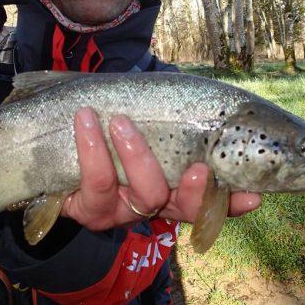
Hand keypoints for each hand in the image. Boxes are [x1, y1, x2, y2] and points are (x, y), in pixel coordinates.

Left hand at [61, 107, 261, 230]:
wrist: (51, 134)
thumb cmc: (109, 119)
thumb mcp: (144, 112)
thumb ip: (172, 108)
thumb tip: (205, 95)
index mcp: (173, 183)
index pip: (212, 198)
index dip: (232, 202)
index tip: (253, 196)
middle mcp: (153, 201)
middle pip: (184, 207)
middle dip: (195, 191)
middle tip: (199, 167)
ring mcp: (123, 209)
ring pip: (145, 195)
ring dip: (137, 155)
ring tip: (119, 121)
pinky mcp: (90, 208)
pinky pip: (96, 183)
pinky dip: (92, 148)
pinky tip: (85, 120)